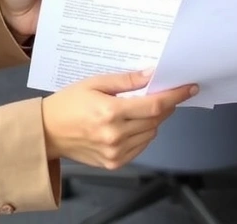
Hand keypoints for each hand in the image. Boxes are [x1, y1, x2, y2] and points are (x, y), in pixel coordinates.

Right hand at [41, 69, 197, 168]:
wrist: (47, 132)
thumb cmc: (67, 104)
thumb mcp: (95, 83)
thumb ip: (126, 80)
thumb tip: (152, 74)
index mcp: (110, 113)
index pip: (154, 106)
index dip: (175, 96)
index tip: (189, 88)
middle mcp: (115, 135)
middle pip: (156, 120)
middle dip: (165, 105)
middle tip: (165, 93)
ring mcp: (115, 152)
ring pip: (151, 134)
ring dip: (153, 120)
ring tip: (138, 108)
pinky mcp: (114, 162)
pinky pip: (141, 146)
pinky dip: (143, 134)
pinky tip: (130, 124)